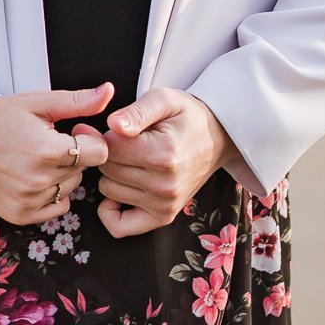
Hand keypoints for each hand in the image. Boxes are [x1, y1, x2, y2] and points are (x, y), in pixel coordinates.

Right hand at [0, 82, 112, 225]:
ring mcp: (28, 202)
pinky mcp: (19, 215)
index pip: (99, 154)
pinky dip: (51, 194)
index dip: (90, 139)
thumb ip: (77, 101)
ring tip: (35, 158)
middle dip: (73, 155)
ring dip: (61, 175)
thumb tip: (109, 92)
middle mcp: (39, 180)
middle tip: (47, 142)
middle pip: (83, 171)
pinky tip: (32, 177)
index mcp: (46, 150)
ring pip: (70, 189)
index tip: (72, 130)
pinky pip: (56, 208)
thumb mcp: (36, 102)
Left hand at [95, 88, 231, 237]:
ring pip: (108, 190)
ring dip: (113, 174)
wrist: (217, 137)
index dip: (108, 133)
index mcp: (163, 154)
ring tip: (133, 160)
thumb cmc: (186, 115)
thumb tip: (113, 125)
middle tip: (129, 142)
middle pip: (107, 169)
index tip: (121, 127)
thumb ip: (137, 111)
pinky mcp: (163, 217)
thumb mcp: (165, 99)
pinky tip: (122, 188)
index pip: (109, 147)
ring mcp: (164, 205)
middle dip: (110, 152)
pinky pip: (119, 226)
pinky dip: (111, 210)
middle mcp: (164, 185)